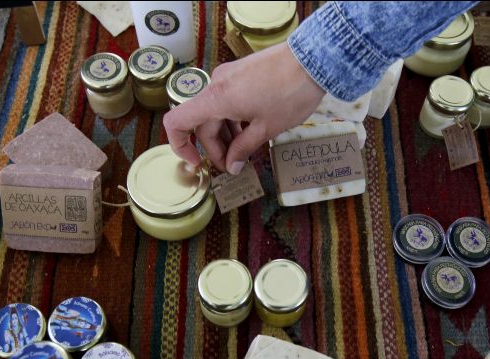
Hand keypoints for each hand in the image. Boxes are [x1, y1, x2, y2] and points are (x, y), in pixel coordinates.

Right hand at [162, 43, 324, 173]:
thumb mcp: (266, 129)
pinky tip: (252, 133)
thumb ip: (243, 149)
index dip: (180, 146)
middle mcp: (216, 85)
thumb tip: (232, 166)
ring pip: (217, 113)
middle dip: (216, 148)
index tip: (197, 163)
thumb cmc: (290, 95)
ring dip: (227, 135)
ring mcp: (228, 77)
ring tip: (247, 153)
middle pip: (203, 123)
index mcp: (216, 99)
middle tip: (235, 167)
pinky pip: (228, 101)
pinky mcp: (241, 73)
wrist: (313, 60)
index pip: (177, 122)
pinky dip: (234, 120)